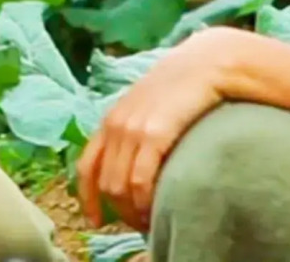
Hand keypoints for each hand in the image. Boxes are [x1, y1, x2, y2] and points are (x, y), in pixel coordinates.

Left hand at [77, 28, 246, 232]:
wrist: (204, 65)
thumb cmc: (181, 89)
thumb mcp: (146, 108)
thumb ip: (134, 131)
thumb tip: (131, 164)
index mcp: (110, 120)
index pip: (86, 166)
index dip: (87, 198)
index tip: (95, 222)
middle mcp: (115, 125)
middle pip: (104, 184)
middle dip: (118, 211)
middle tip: (138, 224)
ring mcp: (132, 129)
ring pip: (119, 187)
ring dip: (133, 211)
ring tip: (151, 221)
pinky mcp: (154, 134)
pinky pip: (140, 181)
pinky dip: (144, 202)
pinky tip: (156, 209)